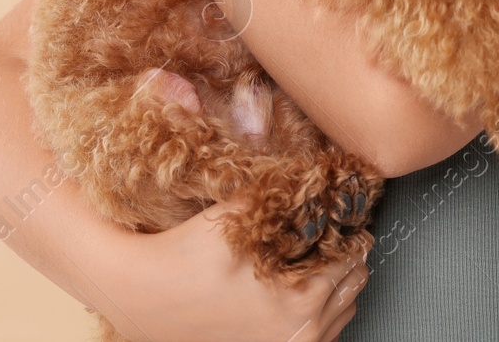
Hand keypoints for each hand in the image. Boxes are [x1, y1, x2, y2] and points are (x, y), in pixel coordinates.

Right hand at [82, 196, 368, 341]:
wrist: (145, 297)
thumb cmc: (186, 258)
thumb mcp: (236, 213)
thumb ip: (281, 193)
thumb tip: (315, 173)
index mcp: (301, 300)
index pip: (353, 257)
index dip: (348, 229)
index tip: (339, 215)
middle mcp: (302, 333)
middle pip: (353, 285)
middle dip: (344, 256)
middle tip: (325, 234)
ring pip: (342, 311)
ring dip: (334, 285)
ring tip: (311, 261)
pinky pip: (322, 334)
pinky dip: (318, 311)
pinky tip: (294, 289)